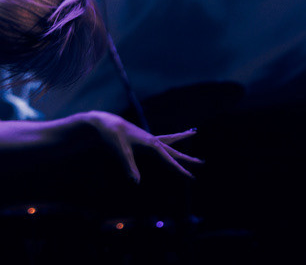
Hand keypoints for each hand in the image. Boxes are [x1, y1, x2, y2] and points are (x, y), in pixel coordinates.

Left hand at [86, 111, 200, 182]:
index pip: (169, 159)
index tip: (191, 176)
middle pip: (174, 149)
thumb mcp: (120, 151)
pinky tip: (168, 143)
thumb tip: (136, 182)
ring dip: (181, 138)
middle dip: (187, 158)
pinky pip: (159, 141)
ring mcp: (147, 138)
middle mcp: (152, 140)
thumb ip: (129, 166)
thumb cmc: (112, 135)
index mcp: (151, 143)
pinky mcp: (142, 138)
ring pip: (169, 139)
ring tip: (192, 132)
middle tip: (201, 162)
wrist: (104, 122)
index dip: (180, 169)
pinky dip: (168, 140)